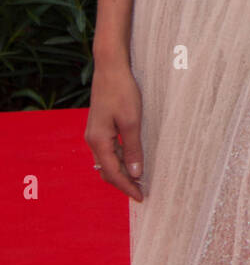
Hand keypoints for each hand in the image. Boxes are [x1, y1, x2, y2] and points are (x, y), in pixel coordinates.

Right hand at [85, 58, 143, 201]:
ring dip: (123, 171)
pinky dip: (121, 158)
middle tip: (141, 191)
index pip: (113, 173)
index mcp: (98, 141)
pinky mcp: (99, 126)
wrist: (110, 68)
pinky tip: (133, 159)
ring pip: (108, 160)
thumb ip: (133, 148)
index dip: (127, 187)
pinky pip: (109, 149)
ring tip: (140, 179)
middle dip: (123, 182)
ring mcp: (95, 133)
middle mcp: (93, 140)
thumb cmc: (122, 92)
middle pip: (108, 170)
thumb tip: (136, 172)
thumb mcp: (132, 121)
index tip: (141, 196)